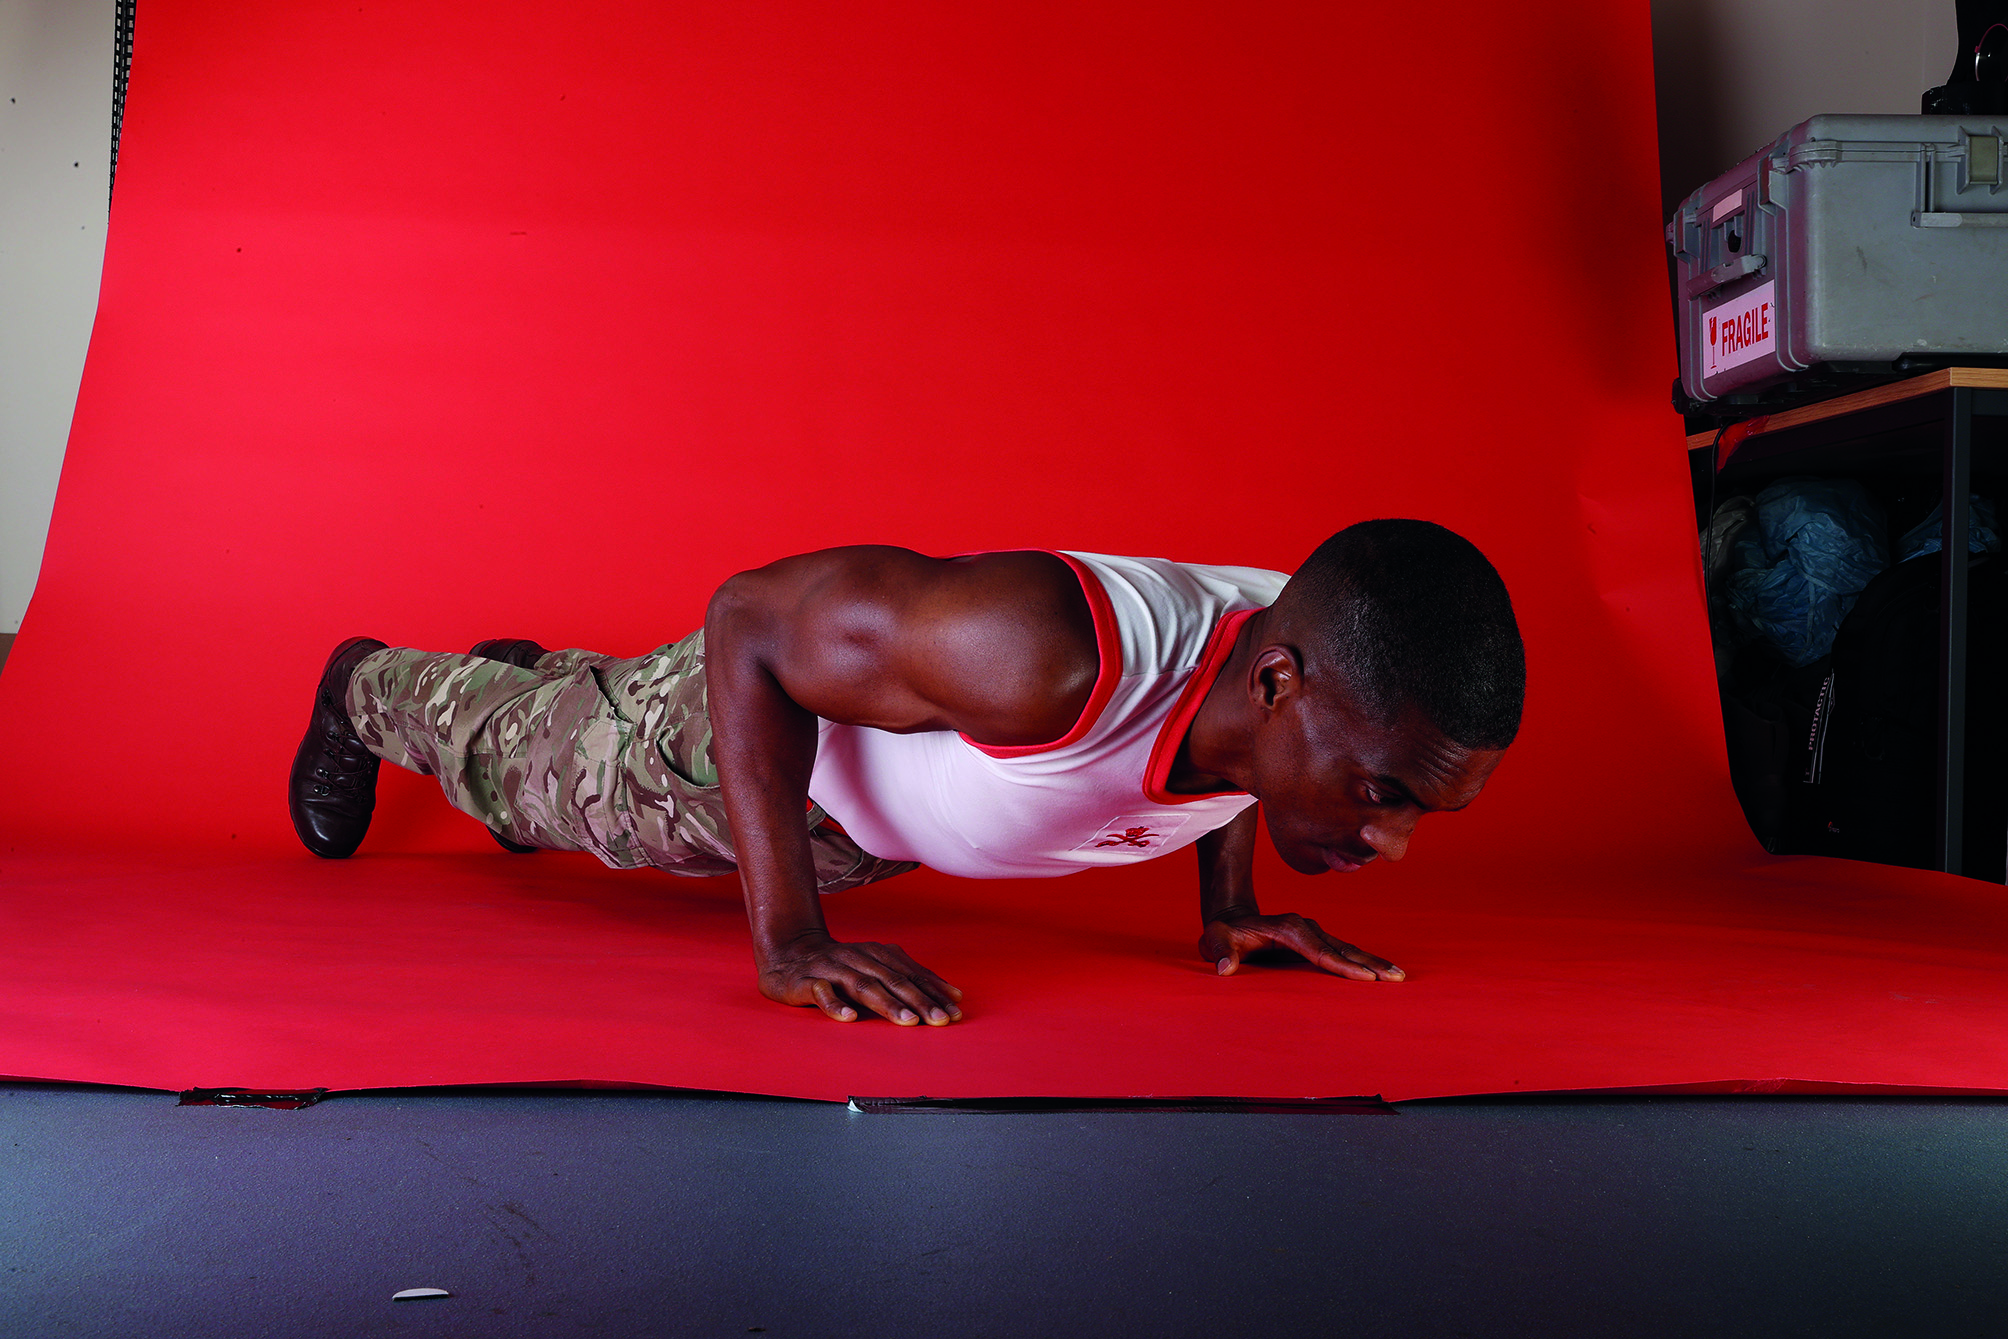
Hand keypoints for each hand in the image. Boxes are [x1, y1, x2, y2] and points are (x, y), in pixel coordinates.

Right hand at [758, 933, 964, 1024]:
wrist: (789, 954)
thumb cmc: (842, 966)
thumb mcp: (877, 967)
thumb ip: (910, 979)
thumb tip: (952, 995)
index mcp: (877, 954)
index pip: (910, 974)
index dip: (933, 992)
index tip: (955, 1011)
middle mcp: (858, 958)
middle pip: (892, 980)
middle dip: (919, 1001)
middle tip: (940, 1020)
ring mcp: (833, 969)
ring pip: (863, 986)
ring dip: (887, 1004)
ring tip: (908, 1021)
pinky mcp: (807, 982)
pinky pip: (822, 993)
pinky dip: (836, 1005)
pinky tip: (850, 1017)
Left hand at [1200, 909, 1404, 981]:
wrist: (1231, 918)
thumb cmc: (1224, 933)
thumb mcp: (1216, 939)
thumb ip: (1219, 952)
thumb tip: (1224, 969)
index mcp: (1288, 928)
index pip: (1318, 950)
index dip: (1340, 965)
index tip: (1364, 978)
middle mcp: (1306, 927)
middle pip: (1342, 947)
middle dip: (1369, 963)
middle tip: (1395, 978)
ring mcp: (1314, 932)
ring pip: (1348, 948)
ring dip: (1373, 962)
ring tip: (1398, 976)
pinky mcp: (1317, 940)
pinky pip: (1344, 951)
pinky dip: (1364, 962)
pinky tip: (1382, 973)